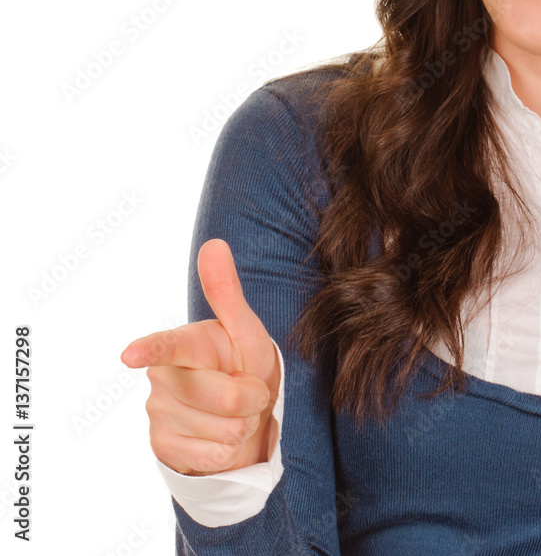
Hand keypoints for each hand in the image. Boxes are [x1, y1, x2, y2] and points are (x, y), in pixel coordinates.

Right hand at [120, 238, 280, 475]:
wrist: (242, 416)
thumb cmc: (244, 365)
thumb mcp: (246, 331)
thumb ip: (227, 292)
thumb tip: (213, 243)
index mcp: (185, 344)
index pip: (168, 346)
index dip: (152, 349)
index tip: (131, 354)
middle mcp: (163, 377)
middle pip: (221, 395)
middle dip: (251, 397)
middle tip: (250, 392)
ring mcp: (158, 413)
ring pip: (221, 428)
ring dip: (242, 425)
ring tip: (235, 414)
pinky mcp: (162, 447)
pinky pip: (212, 454)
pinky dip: (230, 449)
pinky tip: (221, 437)